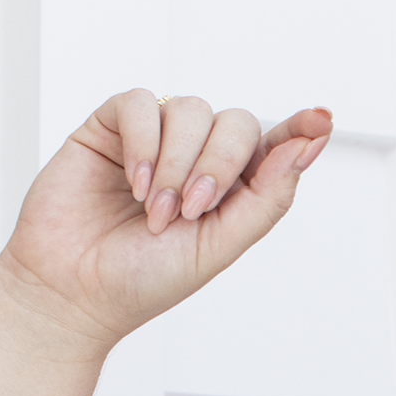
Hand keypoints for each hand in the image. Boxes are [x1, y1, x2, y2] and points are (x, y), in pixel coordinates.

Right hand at [0, 88, 333, 354]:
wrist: (72, 293)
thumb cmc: (143, 281)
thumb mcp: (218, 248)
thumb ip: (265, 200)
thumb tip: (306, 149)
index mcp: (230, 191)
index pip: (274, 147)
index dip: (299, 130)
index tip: (323, 121)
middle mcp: (196, 158)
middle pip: (236, 123)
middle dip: (218, 164)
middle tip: (189, 211)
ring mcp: (154, 140)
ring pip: (190, 109)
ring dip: (177, 162)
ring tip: (155, 210)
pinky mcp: (111, 127)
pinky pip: (140, 103)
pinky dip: (143, 142)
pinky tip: (134, 182)